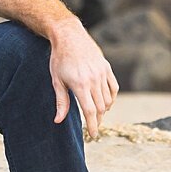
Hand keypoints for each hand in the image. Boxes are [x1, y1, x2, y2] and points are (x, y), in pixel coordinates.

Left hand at [47, 20, 118, 137]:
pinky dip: (111, 98)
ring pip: (108, 99)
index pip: (90, 111)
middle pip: (101, 108)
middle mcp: (94, 79)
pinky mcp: (106, 67)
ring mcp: (102, 73)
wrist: (69, 36)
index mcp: (80, 85)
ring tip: (97, 114)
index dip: (93, 125)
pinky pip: (114, 87)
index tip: (93, 135)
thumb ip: (61, 102)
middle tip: (93, 126)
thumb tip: (58, 121)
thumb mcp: (56, 80)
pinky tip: (106, 102)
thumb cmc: (59, 58)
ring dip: (104, 110)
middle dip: (98, 120)